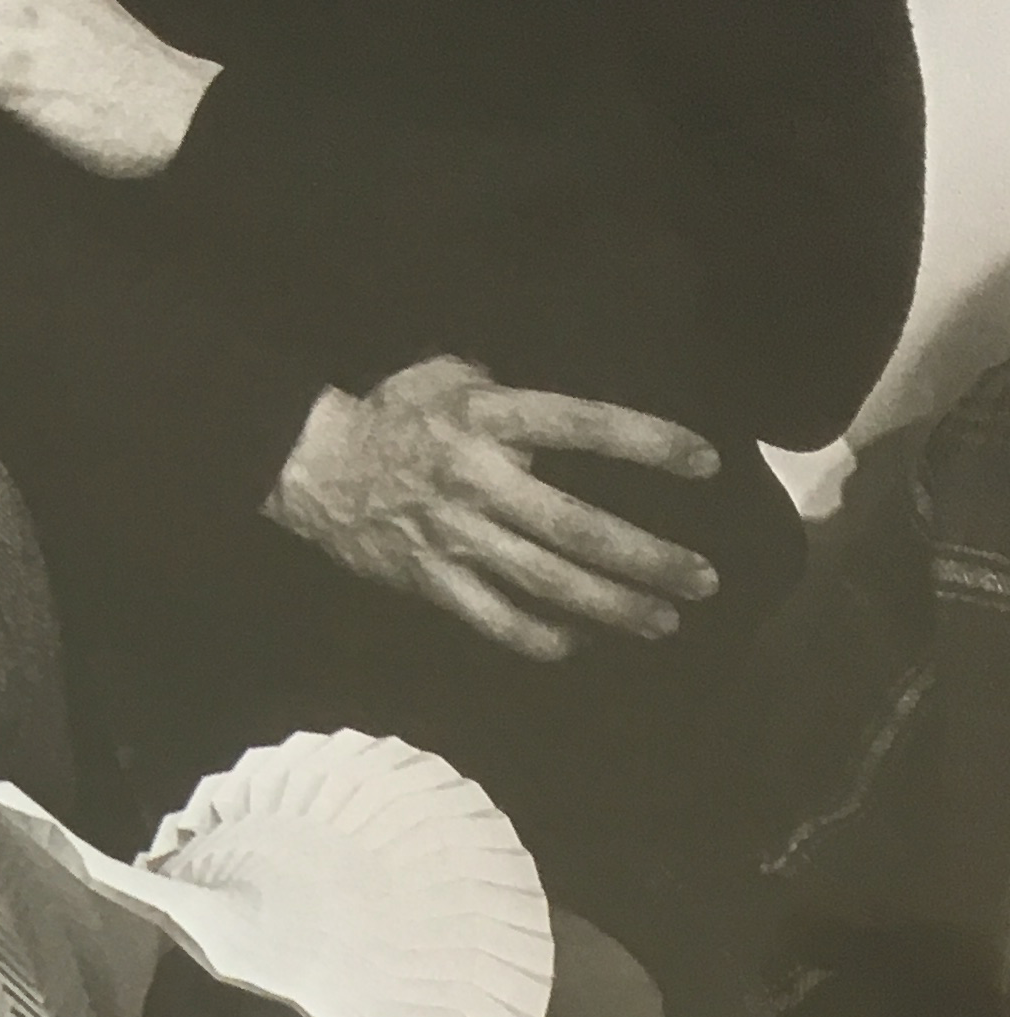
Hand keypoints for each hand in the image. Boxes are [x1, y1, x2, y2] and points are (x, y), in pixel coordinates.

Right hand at [262, 356, 720, 660]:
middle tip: (703, 578)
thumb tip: (560, 414)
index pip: (584, 428)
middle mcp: (478, 480)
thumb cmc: (390, 414)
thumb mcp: (447, 375)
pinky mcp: (430, 579)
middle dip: (648, 556)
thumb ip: (507, 389)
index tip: (705, 462)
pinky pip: (492, 617)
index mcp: (488, 419)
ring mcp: (454, 536)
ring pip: (547, 581)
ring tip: (662, 619)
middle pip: (578, 527)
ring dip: (612, 604)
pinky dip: (537, 635)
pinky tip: (575, 642)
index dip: (648, 443)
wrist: (311, 465)